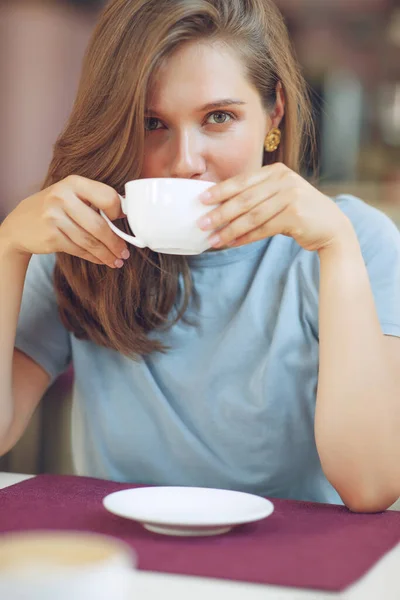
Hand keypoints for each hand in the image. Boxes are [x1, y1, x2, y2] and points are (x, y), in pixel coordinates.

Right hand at [0, 175, 129, 268]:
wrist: (19, 225)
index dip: (119, 212)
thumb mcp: (70, 196)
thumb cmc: (54, 210)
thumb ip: (94, 201)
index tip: (124, 223)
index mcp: (74, 183)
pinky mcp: (51, 237)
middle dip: (116, 242)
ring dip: (107, 254)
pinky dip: (94, 258)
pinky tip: (102, 260)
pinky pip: (79, 250)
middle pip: (99, 225)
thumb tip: (125, 215)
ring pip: (90, 241)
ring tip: (117, 260)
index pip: (107, 196)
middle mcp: (62, 197)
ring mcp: (54, 217)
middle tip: (125, 252)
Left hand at [197, 163, 353, 252]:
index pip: (242, 181)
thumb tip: (220, 207)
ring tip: (213, 239)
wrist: (331, 227)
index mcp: (276, 171)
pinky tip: (232, 243)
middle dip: (220, 213)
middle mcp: (283, 180)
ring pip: (251, 216)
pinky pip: (263, 228)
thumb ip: (256, 196)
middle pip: (244, 199)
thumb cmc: (299, 212)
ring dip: (229, 229)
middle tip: (202, 223)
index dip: (219, 190)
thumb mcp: (279, 196)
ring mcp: (290, 196)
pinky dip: (245, 237)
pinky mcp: (295, 215)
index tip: (200, 200)